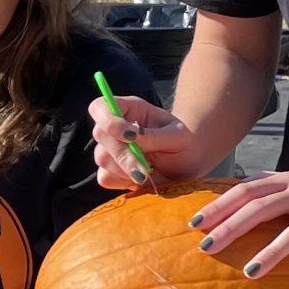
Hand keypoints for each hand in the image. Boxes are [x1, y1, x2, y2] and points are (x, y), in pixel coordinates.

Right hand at [89, 92, 204, 187]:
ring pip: (102, 158)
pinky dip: (122, 181)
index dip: (107, 119)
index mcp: (130, 110)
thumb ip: (154, 136)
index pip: (101, 106)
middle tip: (144, 169)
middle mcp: (116, 127)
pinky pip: (105, 177)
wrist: (188, 166)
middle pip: (100, 134)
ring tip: (147, 174)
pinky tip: (140, 179)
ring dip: (124, 170)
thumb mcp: (177, 136)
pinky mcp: (112, 171)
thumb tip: (131, 136)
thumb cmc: (185, 144)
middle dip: (122, 153)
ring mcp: (111, 150)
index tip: (128, 135)